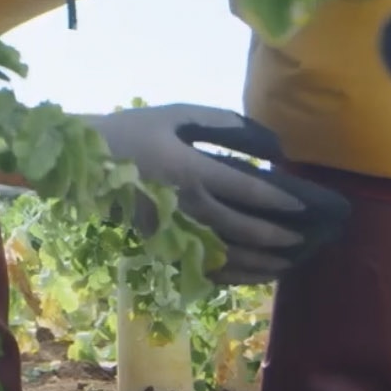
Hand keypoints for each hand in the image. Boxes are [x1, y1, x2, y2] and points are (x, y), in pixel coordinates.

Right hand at [81, 104, 349, 282]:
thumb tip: (267, 144)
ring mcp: (175, 232)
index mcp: (193, 172)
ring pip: (229, 257)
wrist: (85, 163)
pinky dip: (234, 276)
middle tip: (306, 238)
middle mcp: (188, 207)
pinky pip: (204, 269)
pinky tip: (254, 275)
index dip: (281, 201)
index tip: (306, 206)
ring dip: (263, 262)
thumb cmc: (135, 131)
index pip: (249, 191)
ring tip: (289, 262)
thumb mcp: (178, 114)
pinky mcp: (163, 247)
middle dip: (279, 237)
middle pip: (245, 230)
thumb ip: (223, 123)